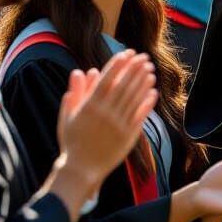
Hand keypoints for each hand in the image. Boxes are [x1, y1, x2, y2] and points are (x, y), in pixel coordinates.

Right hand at [57, 51, 157, 184]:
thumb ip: (75, 93)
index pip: (107, 79)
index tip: (127, 52)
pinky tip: (153, 90)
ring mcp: (119, 124)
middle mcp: (106, 114)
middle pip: (124, 85)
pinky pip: (140, 115)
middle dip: (135, 69)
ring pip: (134, 98)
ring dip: (143, 82)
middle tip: (144, 57)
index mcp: (89, 106)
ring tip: (150, 69)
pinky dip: (147, 102)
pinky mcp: (129, 135)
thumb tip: (79, 71)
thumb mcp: (68, 116)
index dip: (118, 64)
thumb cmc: (72, 141)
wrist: (81, 169)